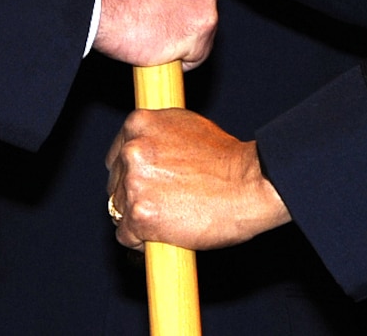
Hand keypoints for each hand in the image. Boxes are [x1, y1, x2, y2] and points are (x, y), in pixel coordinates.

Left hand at [107, 109, 289, 249]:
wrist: (250, 184)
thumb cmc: (228, 159)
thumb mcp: (187, 128)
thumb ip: (159, 136)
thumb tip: (146, 146)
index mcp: (138, 124)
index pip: (117, 155)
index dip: (132, 174)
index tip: (147, 184)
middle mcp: (131, 150)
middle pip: (115, 183)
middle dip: (134, 195)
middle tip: (165, 203)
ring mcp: (134, 183)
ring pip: (119, 211)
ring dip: (139, 219)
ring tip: (172, 218)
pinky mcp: (140, 215)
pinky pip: (126, 237)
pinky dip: (142, 242)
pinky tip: (166, 235)